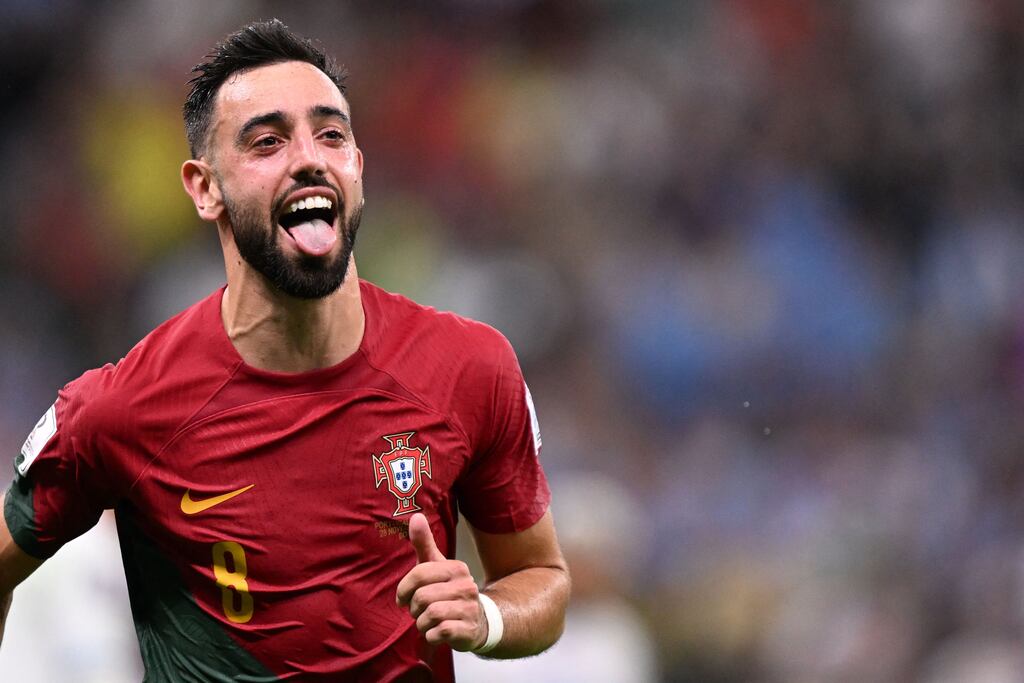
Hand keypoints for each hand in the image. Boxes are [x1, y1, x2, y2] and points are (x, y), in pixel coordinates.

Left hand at [396, 513, 487, 650]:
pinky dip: (430, 636)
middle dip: (414, 609)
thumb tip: (416, 516)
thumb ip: (424, 543)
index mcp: (456, 568)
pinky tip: (436, 633)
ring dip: (421, 624)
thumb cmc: (448, 592)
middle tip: (419, 611)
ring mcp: (470, 608)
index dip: (404, 589)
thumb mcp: (436, 567)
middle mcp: (467, 586)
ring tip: (427, 622)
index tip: (402, 598)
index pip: (419, 574)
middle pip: (422, 597)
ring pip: (429, 616)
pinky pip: (438, 633)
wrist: (476, 622)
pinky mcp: (468, 630)